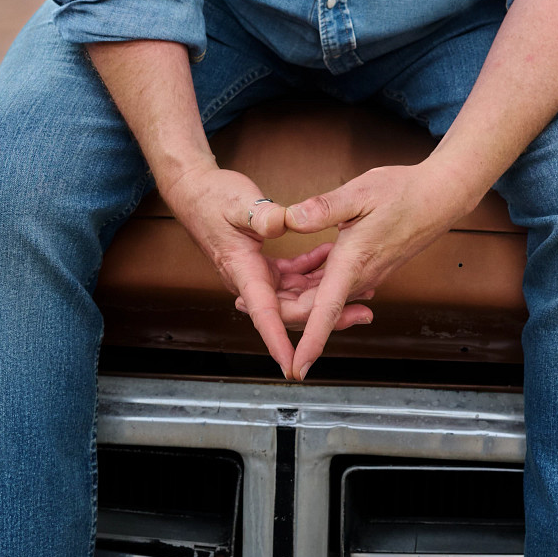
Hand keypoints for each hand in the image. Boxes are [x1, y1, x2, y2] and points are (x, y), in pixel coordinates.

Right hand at [159, 158, 373, 377]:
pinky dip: (312, 270)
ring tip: (361, 290)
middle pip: (291, 309)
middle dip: (327, 315)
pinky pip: (292, 276)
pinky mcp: (262, 263)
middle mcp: (250, 279)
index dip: (279, 341)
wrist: (194, 191)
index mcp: (243, 270)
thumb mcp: (239, 203)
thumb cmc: (211, 198)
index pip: (264, 313)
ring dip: (326, 293)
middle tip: (362, 312)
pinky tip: (330, 256)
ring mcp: (257, 274)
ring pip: (296, 295)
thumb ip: (262, 215)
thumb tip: (285, 223)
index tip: (294, 365)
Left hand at [282, 156, 478, 378]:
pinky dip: (314, 281)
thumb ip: (323, 207)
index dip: (310, 343)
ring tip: (264, 284)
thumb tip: (291, 218)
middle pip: (315, 309)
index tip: (296, 368)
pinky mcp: (369, 267)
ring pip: (324, 298)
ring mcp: (366, 273)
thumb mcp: (360, 191)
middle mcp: (360, 275)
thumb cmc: (404, 192)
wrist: (439, 197)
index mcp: (353, 261)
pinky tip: (305, 264)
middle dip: (281, 311)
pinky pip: (335, 285)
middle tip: (240, 302)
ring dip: (296, 295)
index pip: (326, 311)